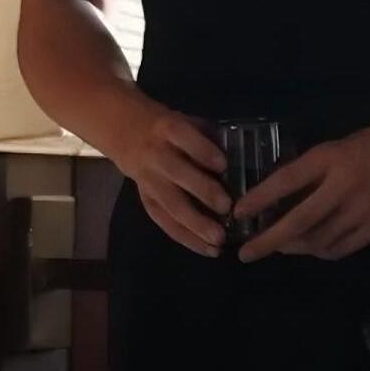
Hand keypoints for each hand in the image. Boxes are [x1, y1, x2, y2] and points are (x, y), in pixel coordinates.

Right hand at [126, 97, 232, 257]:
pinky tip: (207, 249)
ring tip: (218, 241)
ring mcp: (149, 182)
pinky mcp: (147, 202)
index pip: (185, 138)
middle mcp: (156, 156)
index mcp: (168, 129)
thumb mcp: (187, 121)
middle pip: (177, 174)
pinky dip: (186, 238)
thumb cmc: (170, 128)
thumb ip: (209, 137)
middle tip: (226, 208)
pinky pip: (165, 223)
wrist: (129, 135)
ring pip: (171, 205)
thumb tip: (240, 160)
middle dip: (202, 192)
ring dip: (195, 225)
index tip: (224, 166)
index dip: (203, 152)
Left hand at [231, 118, 369, 262]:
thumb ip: (312, 171)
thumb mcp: (337, 148)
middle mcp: (344, 186)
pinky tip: (311, 247)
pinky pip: (339, 249)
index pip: (287, 180)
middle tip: (245, 254)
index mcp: (331, 158)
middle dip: (268, 240)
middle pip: (299, 221)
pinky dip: (320, 251)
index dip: (260, 198)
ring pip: (317, 241)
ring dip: (294, 247)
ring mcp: (362, 211)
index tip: (238, 212)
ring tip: (280, 245)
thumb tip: (277, 197)